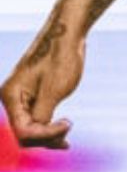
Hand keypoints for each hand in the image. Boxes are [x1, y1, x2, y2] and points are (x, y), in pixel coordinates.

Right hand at [1, 20, 85, 148]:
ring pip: (31, 127)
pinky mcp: (33, 95)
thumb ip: (42, 115)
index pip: (23, 132)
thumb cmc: (61, 58)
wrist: (66, 34)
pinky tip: (63, 131)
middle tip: (69, 129)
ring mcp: (22, 97)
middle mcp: (12, 98)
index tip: (69, 123)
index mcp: (12, 96)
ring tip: (67, 136)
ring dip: (48, 134)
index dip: (45, 136)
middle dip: (46, 137)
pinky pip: (36, 118)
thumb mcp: (54, 91)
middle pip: (24, 133)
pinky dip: (49, 127)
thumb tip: (36, 132)